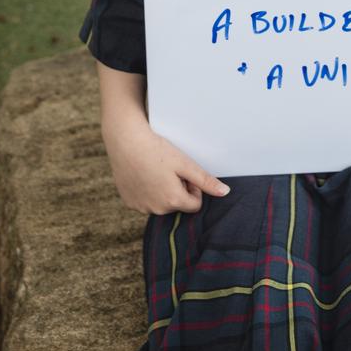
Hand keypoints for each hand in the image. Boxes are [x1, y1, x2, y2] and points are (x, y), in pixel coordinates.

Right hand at [103, 114, 229, 214]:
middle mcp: (156, 210)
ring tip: (156, 170)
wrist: (126, 141)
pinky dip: (147, 191)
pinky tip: (144, 174)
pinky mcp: (129, 202)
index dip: (194, 188)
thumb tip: (225, 193)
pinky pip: (145, 202)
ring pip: (160, 204)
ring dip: (163, 191)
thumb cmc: (157, 150)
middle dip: (178, 190)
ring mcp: (140, 207)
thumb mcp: (185, 163)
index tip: (185, 173)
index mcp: (173, 201)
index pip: (194, 205)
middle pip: (177, 205)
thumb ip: (205, 181)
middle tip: (169, 169)